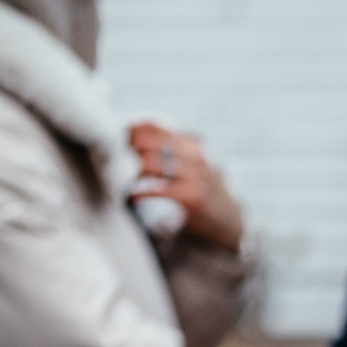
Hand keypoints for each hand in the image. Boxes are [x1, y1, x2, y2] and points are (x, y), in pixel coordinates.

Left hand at [128, 123, 242, 250]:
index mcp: (193, 141)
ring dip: (131, 172)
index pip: (152, 124)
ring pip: (148, 163)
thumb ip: (167, 146)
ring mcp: (197, 175)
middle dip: (127, 151)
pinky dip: (138, 193)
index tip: (118, 143)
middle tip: (117, 163)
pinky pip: (154, 189)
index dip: (129, 131)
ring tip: (127, 181)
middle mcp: (197, 154)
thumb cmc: (201, 189)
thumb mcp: (192, 161)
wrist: (230, 222)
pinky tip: (132, 198)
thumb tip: (126, 132)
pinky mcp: (193, 197)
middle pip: (146, 141)